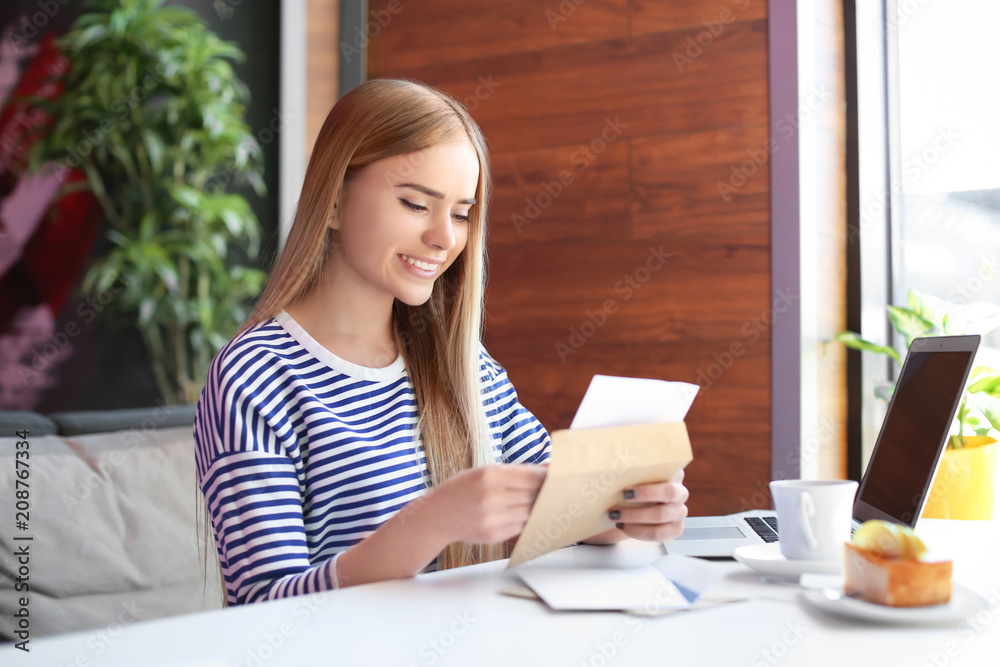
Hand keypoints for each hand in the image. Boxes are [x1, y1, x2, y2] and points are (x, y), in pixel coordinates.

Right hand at [426, 464, 546, 545]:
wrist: (436, 516)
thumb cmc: (461, 489)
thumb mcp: (483, 472)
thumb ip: (514, 472)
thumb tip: (546, 469)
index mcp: (489, 475)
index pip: (531, 476)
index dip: (547, 476)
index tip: (556, 476)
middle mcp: (491, 497)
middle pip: (533, 495)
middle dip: (544, 492)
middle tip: (552, 489)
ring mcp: (492, 519)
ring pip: (529, 512)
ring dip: (534, 507)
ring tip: (533, 501)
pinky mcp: (493, 535)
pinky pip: (520, 526)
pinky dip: (523, 519)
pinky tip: (517, 513)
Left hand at [607, 469, 688, 541]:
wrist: (636, 502)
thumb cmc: (633, 482)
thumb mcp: (633, 470)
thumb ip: (629, 462)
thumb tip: (609, 454)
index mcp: (673, 472)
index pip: (670, 471)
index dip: (651, 479)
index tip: (627, 488)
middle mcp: (680, 492)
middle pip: (668, 493)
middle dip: (642, 497)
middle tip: (618, 502)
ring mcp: (679, 512)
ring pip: (661, 516)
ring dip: (635, 518)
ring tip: (615, 516)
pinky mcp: (675, 529)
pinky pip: (659, 534)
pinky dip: (638, 531)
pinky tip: (623, 526)